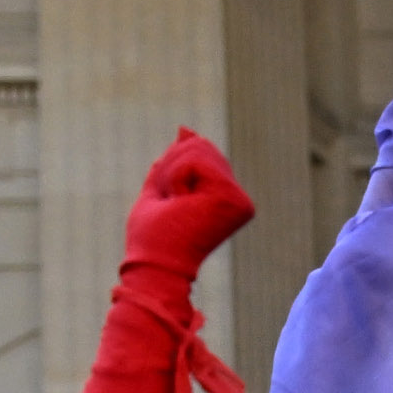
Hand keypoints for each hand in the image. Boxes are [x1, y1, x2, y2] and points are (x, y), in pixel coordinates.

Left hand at [119, 131, 253, 289]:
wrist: (156, 261)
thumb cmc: (154, 235)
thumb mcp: (161, 187)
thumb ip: (174, 163)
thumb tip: (187, 131)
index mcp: (225, 199)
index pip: (199, 155)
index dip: (172, 168)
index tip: (171, 203)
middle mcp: (238, 200)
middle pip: (200, 148)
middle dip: (172, 167)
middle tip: (171, 203)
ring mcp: (239, 200)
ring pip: (198, 152)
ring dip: (173, 174)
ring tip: (176, 204)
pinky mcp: (232, 199)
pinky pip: (196, 162)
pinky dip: (176, 178)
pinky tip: (181, 203)